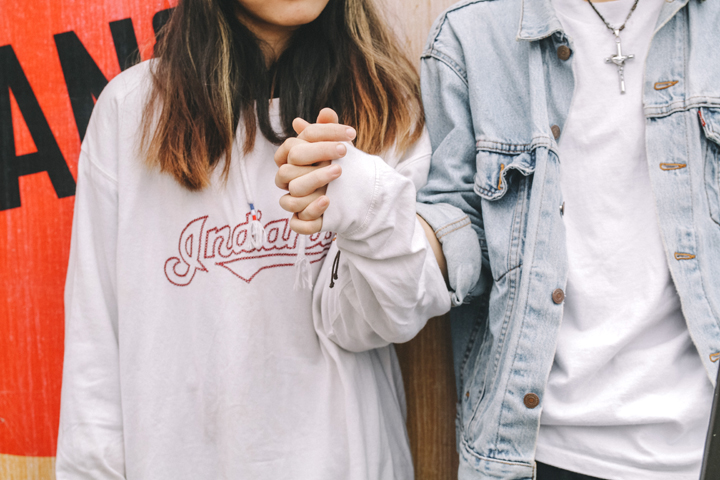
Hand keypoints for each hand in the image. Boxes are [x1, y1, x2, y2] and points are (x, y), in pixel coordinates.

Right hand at [274, 108, 355, 233]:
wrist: (353, 196)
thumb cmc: (338, 167)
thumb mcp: (337, 148)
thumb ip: (330, 131)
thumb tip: (326, 113)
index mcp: (290, 162)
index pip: (292, 145)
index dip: (319, 137)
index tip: (349, 134)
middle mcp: (288, 183)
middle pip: (286, 171)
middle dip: (315, 158)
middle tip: (344, 151)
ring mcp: (294, 203)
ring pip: (290, 198)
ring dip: (314, 182)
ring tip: (339, 173)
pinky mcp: (301, 222)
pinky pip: (297, 223)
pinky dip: (311, 212)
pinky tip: (328, 201)